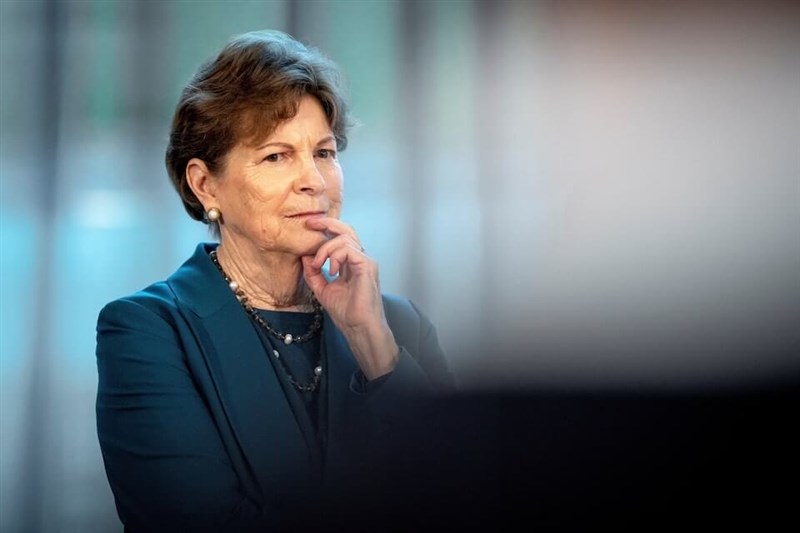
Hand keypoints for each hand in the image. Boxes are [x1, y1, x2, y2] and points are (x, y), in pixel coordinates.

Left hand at [301, 217, 398, 379]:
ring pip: (344, 238)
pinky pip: (348, 249)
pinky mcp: (367, 266)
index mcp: (350, 264)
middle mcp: (359, 259)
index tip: (307, 228)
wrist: (358, 327)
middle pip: (346, 230)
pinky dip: (335, 256)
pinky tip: (331, 270)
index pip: (339, 238)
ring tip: (318, 265)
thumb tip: (304, 256)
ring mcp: (365, 261)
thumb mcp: (322, 290)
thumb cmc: (347, 313)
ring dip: (325, 249)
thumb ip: (314, 273)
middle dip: (327, 223)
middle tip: (309, 224)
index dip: (325, 229)